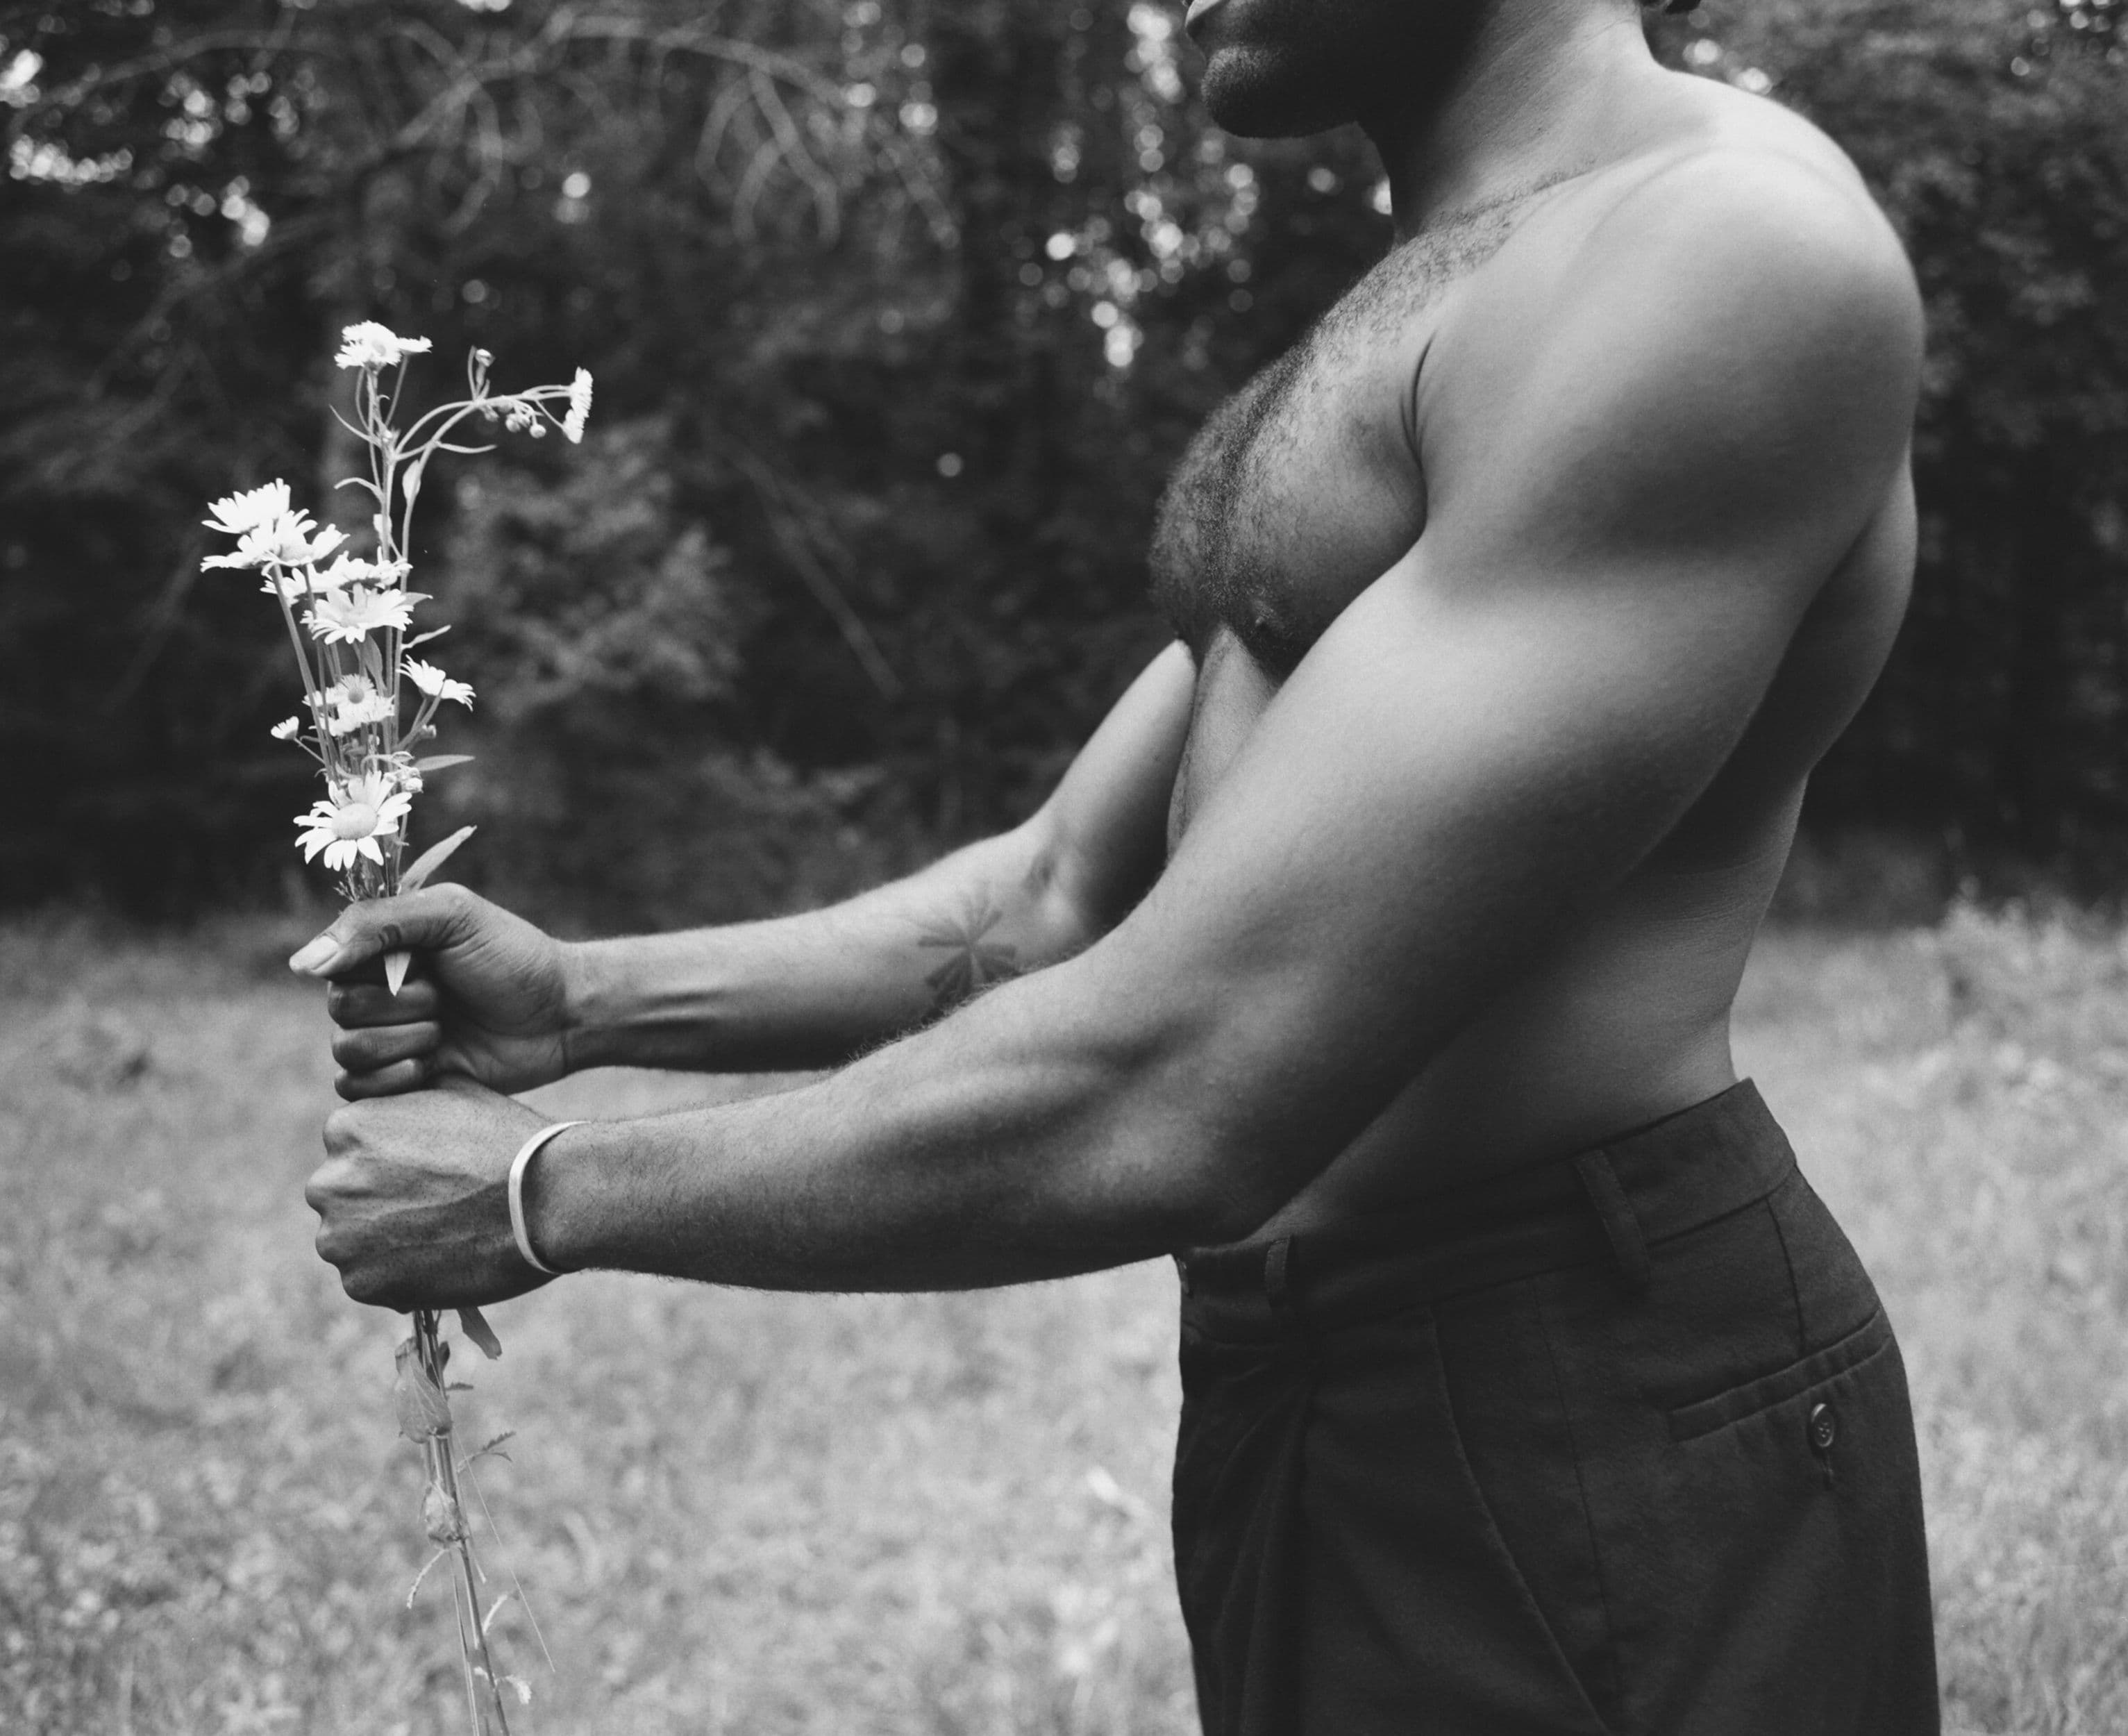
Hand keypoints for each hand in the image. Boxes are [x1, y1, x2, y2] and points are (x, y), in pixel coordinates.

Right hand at [290, 884, 572, 1099]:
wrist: (563, 1017)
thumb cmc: (514, 957)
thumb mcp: (452, 916)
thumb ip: (376, 925)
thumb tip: (300, 964)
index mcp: (382, 947)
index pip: (333, 964)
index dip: (378, 973)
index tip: (427, 967)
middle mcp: (377, 990)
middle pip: (339, 1011)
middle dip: (399, 1008)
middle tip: (445, 999)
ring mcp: (389, 1036)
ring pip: (346, 1051)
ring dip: (403, 1042)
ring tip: (446, 1032)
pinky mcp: (403, 1078)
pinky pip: (357, 1090)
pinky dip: (391, 1081)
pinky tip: (431, 1067)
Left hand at [307, 1075, 553, 1308]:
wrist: (545, 1200)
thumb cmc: (506, 1141)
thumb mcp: (453, 1092)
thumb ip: (407, 1098)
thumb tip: (397, 1099)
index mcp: (345, 1128)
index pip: (351, 1149)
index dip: (391, 1161)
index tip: (427, 1170)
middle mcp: (329, 1183)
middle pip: (346, 1194)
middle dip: (380, 1201)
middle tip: (434, 1205)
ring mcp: (340, 1238)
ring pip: (353, 1240)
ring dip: (385, 1240)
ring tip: (441, 1234)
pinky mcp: (362, 1284)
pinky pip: (370, 1280)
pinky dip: (398, 1275)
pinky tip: (441, 1259)